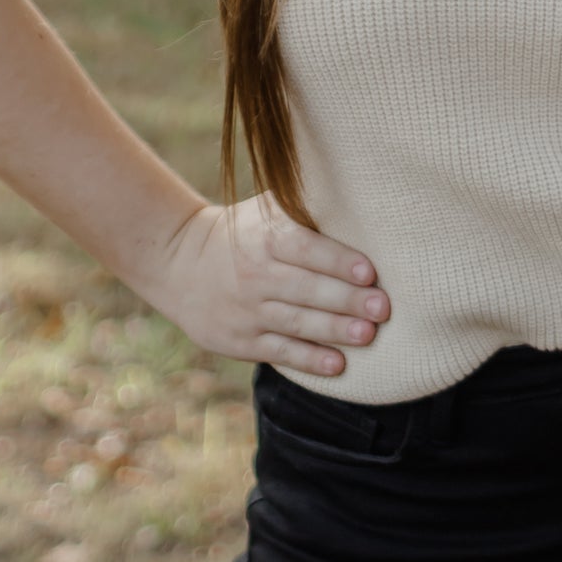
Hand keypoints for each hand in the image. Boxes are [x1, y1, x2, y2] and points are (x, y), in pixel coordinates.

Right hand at [147, 192, 391, 375]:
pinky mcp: (239, 341)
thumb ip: (304, 207)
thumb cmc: (242, 231)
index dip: (337, 261)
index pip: (304, 249)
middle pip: (306, 290)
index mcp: (265, 238)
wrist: (179, 262)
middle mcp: (255, 275)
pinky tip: (338, 364)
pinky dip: (308, 359)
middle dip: (347, 300)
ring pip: (296, 323)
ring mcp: (246, 311)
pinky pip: (279, 352)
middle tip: (383, 308)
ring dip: (334, 331)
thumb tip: (356, 197)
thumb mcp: (265, 210)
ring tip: (368, 335)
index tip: (370, 271)